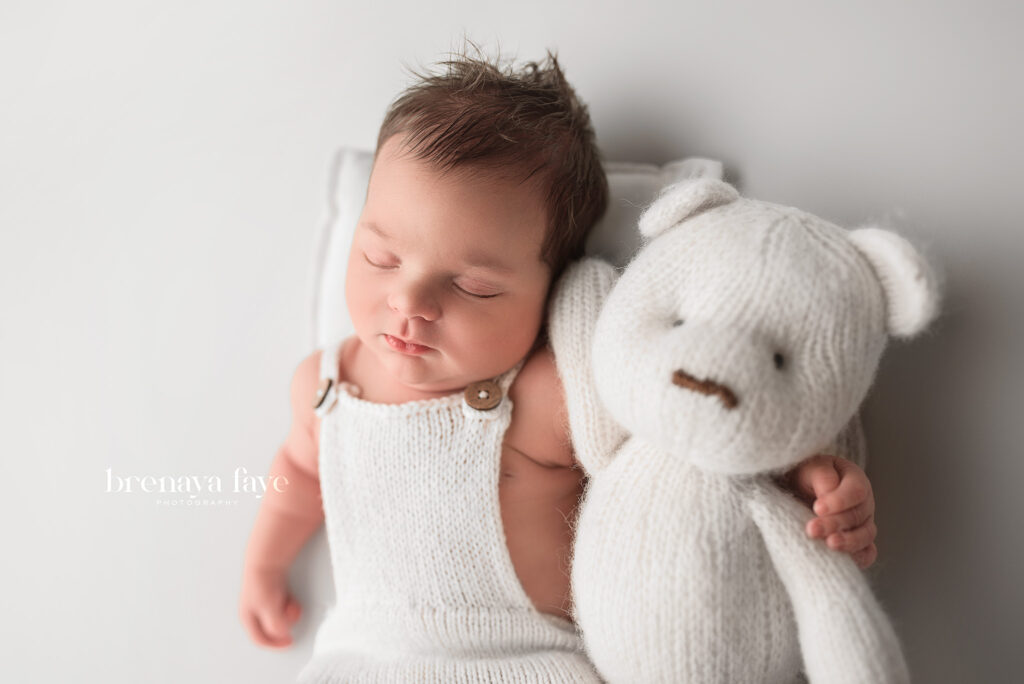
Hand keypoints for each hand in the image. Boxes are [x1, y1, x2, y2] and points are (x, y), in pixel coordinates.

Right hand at [239, 565, 301, 647]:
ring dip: (287, 612)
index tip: (289, 642)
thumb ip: (276, 626)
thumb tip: (283, 633)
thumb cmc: (263, 583)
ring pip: (279, 616)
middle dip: (284, 622)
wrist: (267, 560)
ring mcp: (262, 602)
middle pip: (272, 627)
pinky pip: (282, 605)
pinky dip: (288, 603)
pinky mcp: (271, 593)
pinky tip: (290, 597)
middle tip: (289, 612)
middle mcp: (253, 611)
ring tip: (290, 602)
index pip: (260, 639)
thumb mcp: (270, 610)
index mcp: (247, 617)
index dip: (275, 644)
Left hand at [780, 454, 877, 568]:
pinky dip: (858, 558)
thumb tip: (829, 496)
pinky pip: (866, 553)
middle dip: (834, 524)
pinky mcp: (857, 542)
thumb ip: (823, 478)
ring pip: (865, 536)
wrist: (794, 489)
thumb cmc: (803, 476)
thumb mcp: (810, 468)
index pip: (856, 491)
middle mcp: (863, 502)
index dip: (839, 501)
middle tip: (812, 529)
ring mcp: (862, 524)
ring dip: (847, 542)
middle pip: (857, 516)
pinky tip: (841, 560)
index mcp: (854, 479)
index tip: (817, 508)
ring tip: (829, 545)